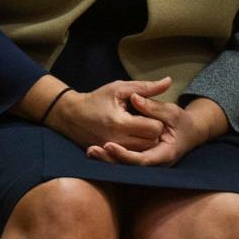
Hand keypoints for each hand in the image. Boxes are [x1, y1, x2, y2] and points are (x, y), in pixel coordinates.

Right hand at [46, 77, 170, 151]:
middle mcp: (118, 140)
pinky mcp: (111, 157)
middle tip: (144, 122)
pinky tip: (131, 138)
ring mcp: (114, 150)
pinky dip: (136, 149)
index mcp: (120, 122)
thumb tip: (169, 81)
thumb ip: (145, 87)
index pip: (155, 128)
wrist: (70, 115)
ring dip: (146, 141)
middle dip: (153, 132)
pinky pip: (133, 158)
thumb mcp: (119, 88)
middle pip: (153, 142)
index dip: (156, 120)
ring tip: (138, 129)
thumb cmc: (96, 99)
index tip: (147, 113)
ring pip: (145, 152)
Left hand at [86, 95, 224, 166]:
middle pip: (131, 166)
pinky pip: (123, 160)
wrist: (189, 131)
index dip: (126, 155)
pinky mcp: (140, 156)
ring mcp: (147, 160)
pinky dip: (109, 156)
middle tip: (93, 150)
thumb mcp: (171, 111)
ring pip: (125, 165)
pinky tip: (92, 151)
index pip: (144, 160)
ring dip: (107, 160)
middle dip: (112, 159)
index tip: (109, 145)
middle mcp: (155, 162)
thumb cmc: (181, 121)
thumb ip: (153, 106)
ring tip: (90, 151)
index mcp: (165, 153)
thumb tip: (135, 98)